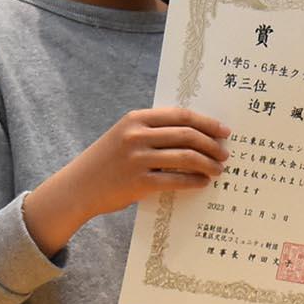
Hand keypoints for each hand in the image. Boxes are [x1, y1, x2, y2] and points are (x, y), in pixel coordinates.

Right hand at [23, 107, 229, 255]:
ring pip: (186, 157)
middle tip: (225, 154)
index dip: (207, 123)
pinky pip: (177, 180)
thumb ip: (155, 130)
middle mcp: (136, 135)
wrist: (77, 187)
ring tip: (218, 170)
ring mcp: (137, 159)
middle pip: (188, 135)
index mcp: (136, 118)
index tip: (225, 132)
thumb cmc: (107, 161)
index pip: (182, 115)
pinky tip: (203, 183)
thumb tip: (198, 133)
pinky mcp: (138, 183)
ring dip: (208, 164)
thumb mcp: (126, 135)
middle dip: (212, 145)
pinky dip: (195, 181)